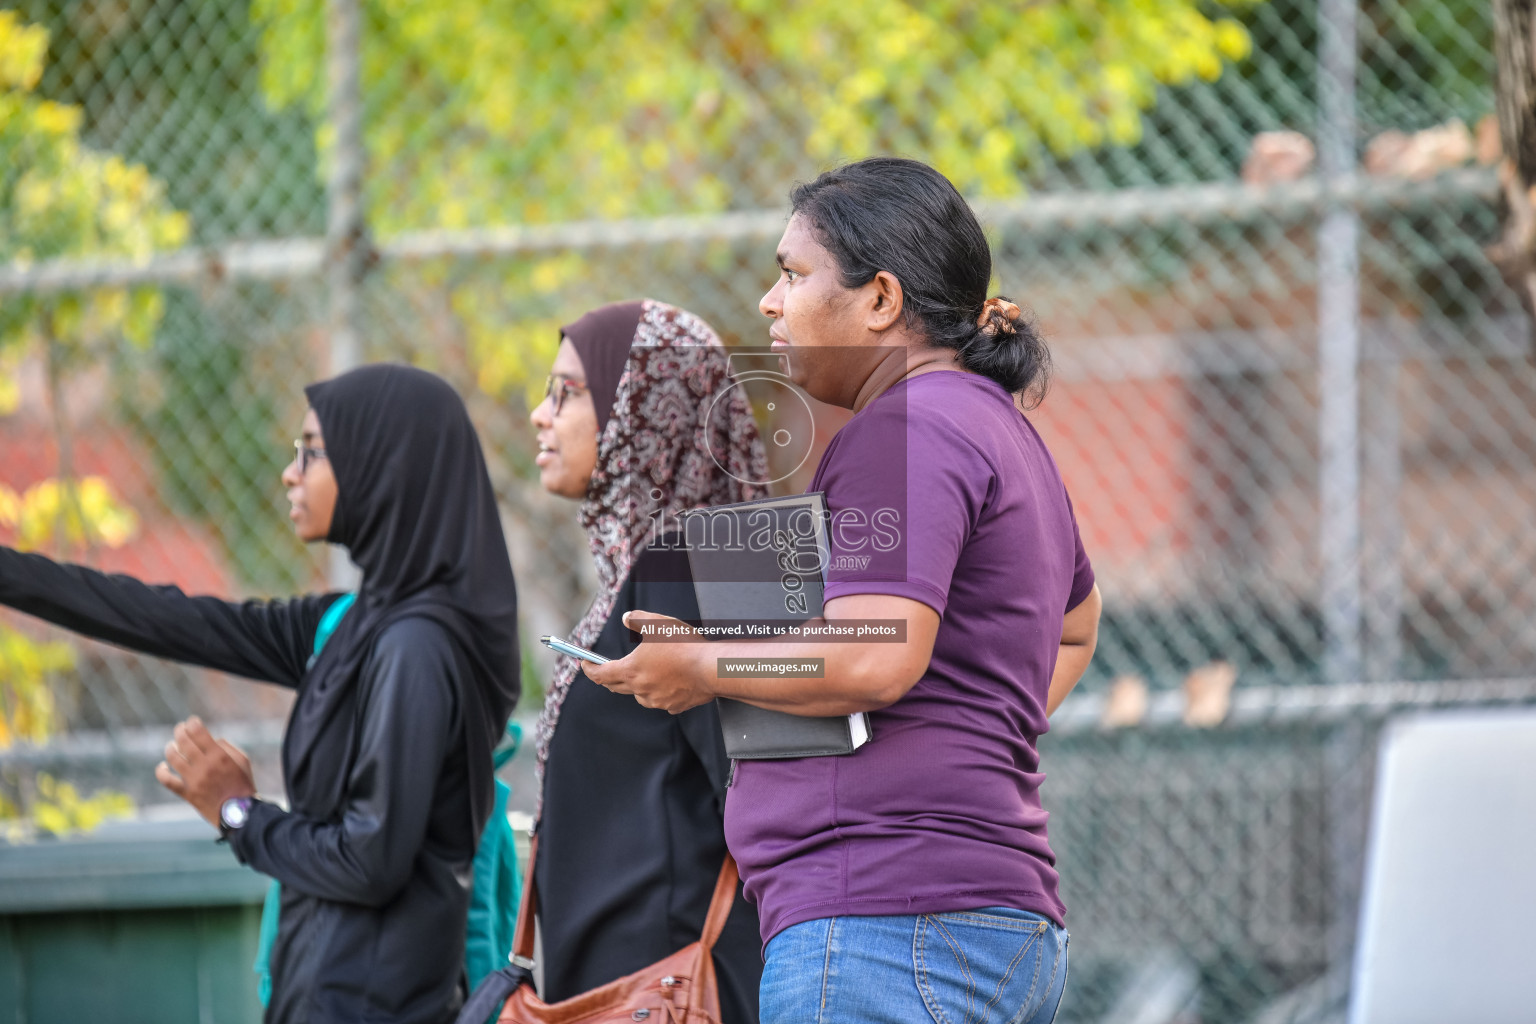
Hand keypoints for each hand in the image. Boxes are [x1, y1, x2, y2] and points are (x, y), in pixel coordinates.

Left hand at [154, 716, 256, 829]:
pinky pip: (167, 780)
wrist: (239, 813)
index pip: (198, 732)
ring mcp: (193, 780)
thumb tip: (211, 739)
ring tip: (172, 745)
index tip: (192, 721)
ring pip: (173, 758)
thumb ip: (226, 747)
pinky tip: (163, 766)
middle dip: (180, 731)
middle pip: (184, 742)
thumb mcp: (243, 761)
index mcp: (219, 756)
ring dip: (170, 748)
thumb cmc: (243, 784)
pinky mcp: (186, 793)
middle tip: (180, 728)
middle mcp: (204, 766)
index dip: (192, 723)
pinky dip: (161, 771)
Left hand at [581, 610, 714, 713]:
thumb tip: (626, 617)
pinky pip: (661, 700)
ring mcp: (657, 700)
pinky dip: (660, 692)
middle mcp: (641, 689)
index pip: (601, 674)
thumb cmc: (684, 646)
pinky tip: (670, 681)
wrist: (711, 669)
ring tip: (646, 672)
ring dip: (637, 685)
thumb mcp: (657, 623)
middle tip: (607, 668)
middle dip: (609, 678)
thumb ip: (637, 619)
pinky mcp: (674, 706)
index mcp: (631, 670)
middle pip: (616, 687)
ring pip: (639, 695)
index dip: (590, 669)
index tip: (585, 663)